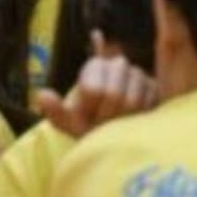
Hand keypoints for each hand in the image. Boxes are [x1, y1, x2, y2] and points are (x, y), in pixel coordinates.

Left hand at [32, 31, 157, 137]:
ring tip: (118, 124)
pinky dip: (138, 118)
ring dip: (123, 119)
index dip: (90, 110)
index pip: (92, 89)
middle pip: (113, 94)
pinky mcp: (155, 86)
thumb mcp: (71, 123)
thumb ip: (56, 111)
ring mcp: (138, 74)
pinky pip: (148, 105)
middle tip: (104, 125)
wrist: (119, 132)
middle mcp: (117, 64)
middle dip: (106, 117)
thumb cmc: (92, 126)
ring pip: (131, 100)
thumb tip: (41, 95)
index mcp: (93, 66)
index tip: (88, 118)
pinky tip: (133, 121)